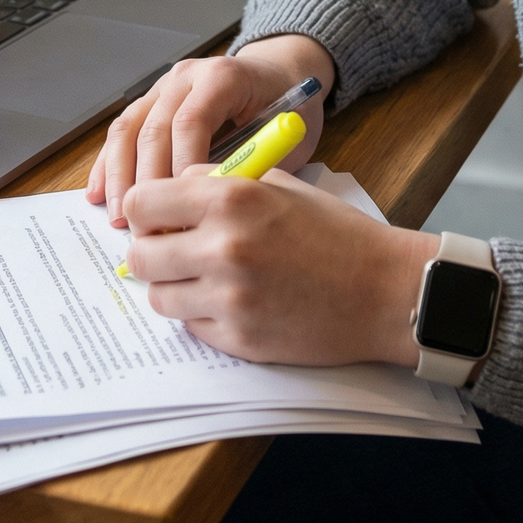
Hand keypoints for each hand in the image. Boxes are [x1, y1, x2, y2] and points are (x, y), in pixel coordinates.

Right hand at [86, 34, 333, 226]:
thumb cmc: (288, 109)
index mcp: (222, 77)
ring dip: (120, 177)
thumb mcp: (284, 134)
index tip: (181, 210)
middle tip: (146, 228)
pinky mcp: (149, 101)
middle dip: (145, 182)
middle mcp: (186, 77)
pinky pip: (122, 132)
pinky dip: (108, 165)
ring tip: (120, 218)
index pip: (190, 122)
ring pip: (128, 129)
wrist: (282, 74)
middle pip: (153, 128)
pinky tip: (98, 194)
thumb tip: (214, 206)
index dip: (180, 167)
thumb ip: (251, 161)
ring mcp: (163, 87)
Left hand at [122, 169, 438, 366]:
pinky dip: (201, 314)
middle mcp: (223, 246)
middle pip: (139, 255)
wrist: (383, 290)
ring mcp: (230, 297)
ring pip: (158, 295)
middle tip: (172, 250)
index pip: (141, 202)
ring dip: (173, 285)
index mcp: (230, 198)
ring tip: (203, 276)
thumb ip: (216, 183)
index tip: (156, 218)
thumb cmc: (333, 233)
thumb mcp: (276, 186)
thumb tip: (165, 194)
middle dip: (150, 251)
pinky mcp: (239, 339)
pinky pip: (190, 325)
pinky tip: (231, 300)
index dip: (144, 211)